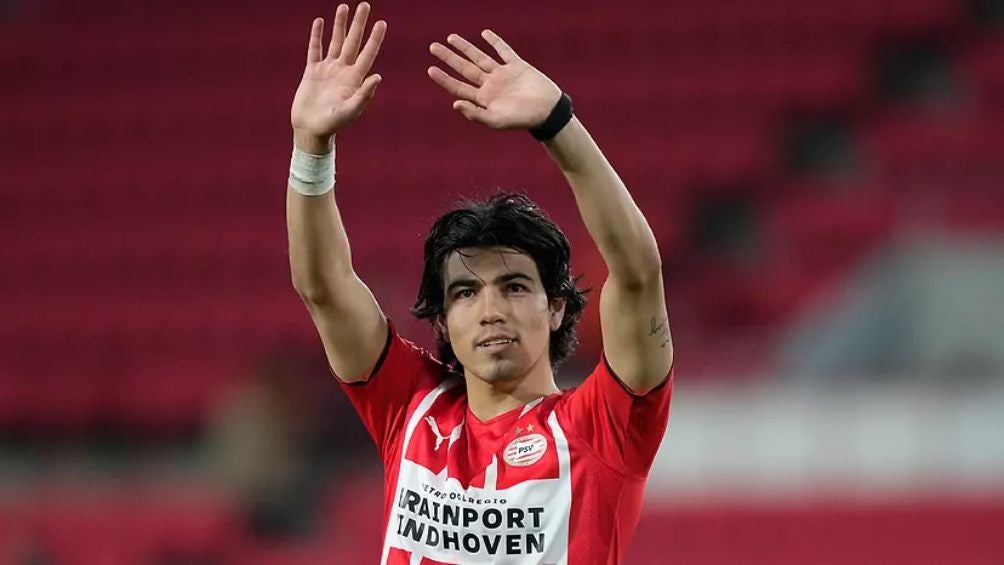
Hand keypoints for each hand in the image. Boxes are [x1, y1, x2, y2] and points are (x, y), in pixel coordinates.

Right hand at [290, 3, 385, 145]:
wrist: (311, 130)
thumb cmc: (333, 124)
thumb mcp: (350, 111)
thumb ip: (364, 95)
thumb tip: (378, 76)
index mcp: (355, 79)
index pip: (368, 54)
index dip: (375, 38)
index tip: (381, 23)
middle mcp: (343, 70)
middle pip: (353, 42)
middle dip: (359, 24)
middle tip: (365, 5)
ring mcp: (328, 69)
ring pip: (335, 41)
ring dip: (339, 25)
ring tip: (343, 7)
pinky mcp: (312, 71)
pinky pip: (315, 49)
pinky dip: (316, 36)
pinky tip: (319, 22)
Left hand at [427, 30, 560, 129]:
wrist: (547, 111)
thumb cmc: (522, 120)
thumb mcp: (496, 121)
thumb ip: (475, 114)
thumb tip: (454, 104)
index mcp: (484, 99)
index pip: (459, 87)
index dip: (444, 79)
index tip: (431, 69)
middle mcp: (490, 85)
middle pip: (465, 69)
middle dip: (449, 58)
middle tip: (432, 47)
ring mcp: (503, 74)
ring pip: (480, 57)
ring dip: (465, 47)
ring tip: (451, 38)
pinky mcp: (517, 66)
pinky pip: (504, 51)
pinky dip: (495, 42)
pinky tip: (485, 34)